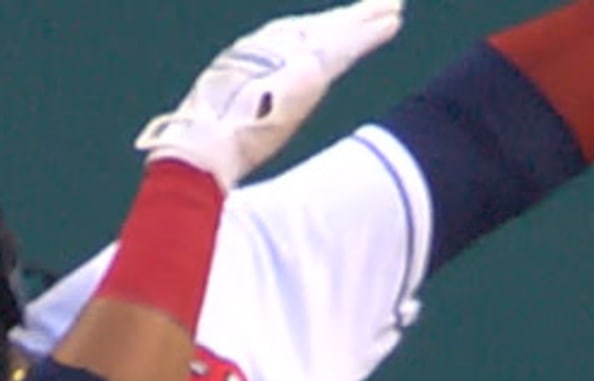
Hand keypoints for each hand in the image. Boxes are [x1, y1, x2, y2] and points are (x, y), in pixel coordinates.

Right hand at [134, 0, 406, 189]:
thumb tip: (213, 153)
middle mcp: (264, 50)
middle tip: (372, 8)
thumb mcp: (216, 134)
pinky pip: (348, 45)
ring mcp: (288, 57)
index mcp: (241, 64)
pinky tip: (394, 19)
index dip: (309, 34)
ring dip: (364, 18)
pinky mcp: (309, 67)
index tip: (331, 27)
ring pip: (335, 33)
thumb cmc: (199, 152)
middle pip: (312, 30)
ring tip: (392, 8)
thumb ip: (226, 131)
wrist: (203, 145)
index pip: (280, 41)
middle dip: (342, 20)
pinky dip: (370, 32)